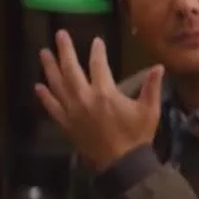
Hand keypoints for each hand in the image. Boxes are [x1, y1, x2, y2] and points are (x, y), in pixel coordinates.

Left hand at [34, 30, 164, 172]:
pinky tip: (39, 86)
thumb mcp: (149, 109)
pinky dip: (45, 96)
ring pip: (57, 85)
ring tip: (43, 53)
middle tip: (59, 35)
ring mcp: (72, 111)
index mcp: (105, 92)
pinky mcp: (66, 124)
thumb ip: (152, 86)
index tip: (96, 41)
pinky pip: (52, 107)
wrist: (121, 163)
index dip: (97, 51)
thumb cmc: (137, 135)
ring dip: (49, 68)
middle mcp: (84, 98)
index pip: (98, 65)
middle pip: (71, 69)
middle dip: (65, 50)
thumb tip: (159, 66)